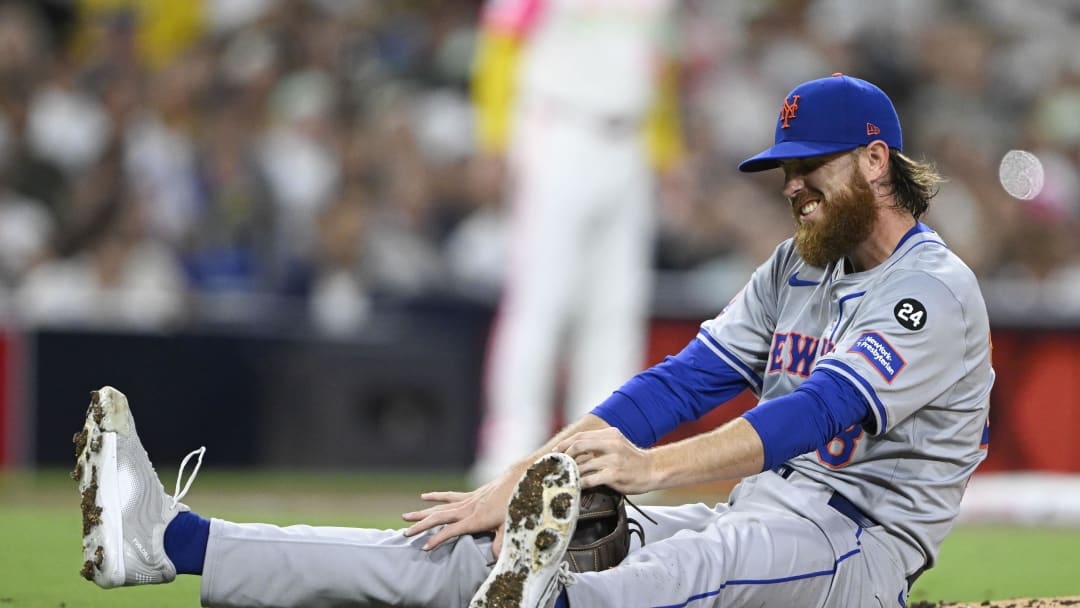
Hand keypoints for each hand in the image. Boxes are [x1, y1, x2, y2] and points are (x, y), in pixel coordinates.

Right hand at [401, 469, 519, 553]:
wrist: (517, 481)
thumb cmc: (514, 506)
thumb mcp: (509, 528)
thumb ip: (500, 544)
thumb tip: (494, 559)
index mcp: (475, 519)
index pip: (451, 531)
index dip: (437, 539)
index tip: (425, 547)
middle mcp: (467, 509)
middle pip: (439, 517)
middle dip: (421, 525)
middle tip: (406, 533)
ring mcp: (467, 501)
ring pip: (439, 507)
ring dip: (422, 513)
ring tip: (406, 516)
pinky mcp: (469, 496)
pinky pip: (448, 496)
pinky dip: (435, 497)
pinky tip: (423, 497)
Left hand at [556, 427, 655, 494]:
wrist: (652, 470)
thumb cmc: (632, 460)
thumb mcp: (617, 443)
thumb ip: (599, 444)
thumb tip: (575, 449)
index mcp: (610, 434)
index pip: (581, 436)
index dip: (566, 443)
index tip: (558, 451)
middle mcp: (611, 444)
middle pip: (579, 445)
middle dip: (566, 455)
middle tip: (560, 464)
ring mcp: (613, 459)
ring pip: (583, 465)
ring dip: (573, 472)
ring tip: (568, 477)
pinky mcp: (614, 475)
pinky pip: (590, 479)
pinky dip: (581, 483)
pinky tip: (578, 485)